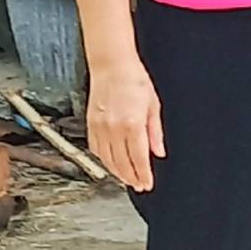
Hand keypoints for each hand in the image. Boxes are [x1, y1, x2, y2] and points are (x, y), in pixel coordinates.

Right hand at [86, 57, 164, 190]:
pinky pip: (96, 149)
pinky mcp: (91, 124)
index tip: (147, 184)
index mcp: (132, 124)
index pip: (139, 159)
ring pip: (107, 160)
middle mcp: (114, 128)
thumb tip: (159, 151)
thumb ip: (155, 132)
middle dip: (131, 178)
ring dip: (117, 173)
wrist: (111, 65)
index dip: (143, 175)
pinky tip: (111, 162)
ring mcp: (100, 127)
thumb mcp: (153, 105)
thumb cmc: (133, 79)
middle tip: (139, 185)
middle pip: (122, 164)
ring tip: (126, 178)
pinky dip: (104, 160)